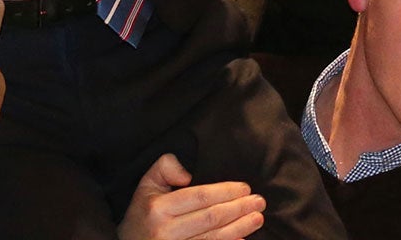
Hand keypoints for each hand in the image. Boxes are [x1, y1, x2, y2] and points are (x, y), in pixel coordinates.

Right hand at [118, 153, 264, 239]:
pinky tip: (242, 239)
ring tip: (257, 219)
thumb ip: (165, 168)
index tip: (245, 188)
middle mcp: (166, 232)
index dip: (226, 192)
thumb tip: (187, 173)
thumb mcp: (146, 185)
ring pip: (213, 239)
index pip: (200, 197)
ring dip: (240, 228)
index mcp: (159, 209)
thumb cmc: (142, 214)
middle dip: (239, 209)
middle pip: (211, 218)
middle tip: (259, 201)